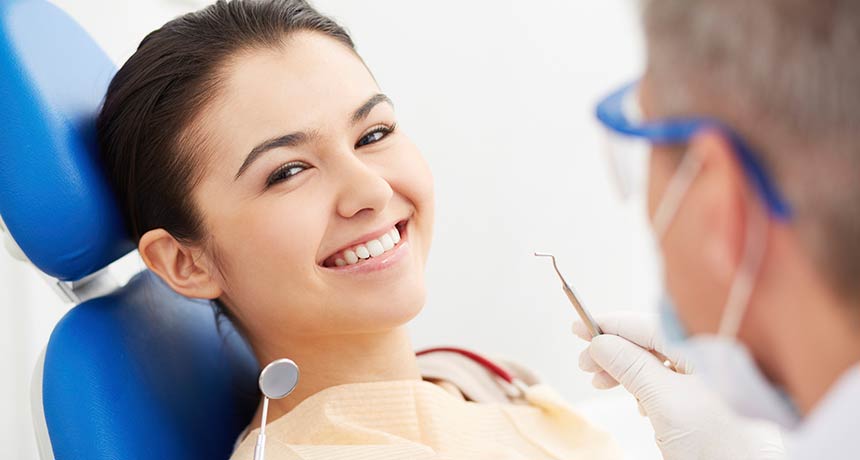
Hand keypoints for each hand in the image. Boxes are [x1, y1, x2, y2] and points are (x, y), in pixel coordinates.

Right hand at [572, 312, 784, 459]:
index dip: (610, 325)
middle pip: (650, 342)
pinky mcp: (703, 400)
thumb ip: (632, 367)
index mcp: (707, 348)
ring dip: (623, 369)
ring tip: (600, 382)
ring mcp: (707, 379)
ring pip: (654, 362)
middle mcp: (708, 358)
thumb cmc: (718, 445)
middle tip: (584, 363)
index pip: (649, 325)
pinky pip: (665, 380)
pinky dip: (642, 385)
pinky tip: (634, 399)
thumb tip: (600, 343)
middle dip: (613, 351)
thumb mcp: (666, 403)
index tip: (579, 326)